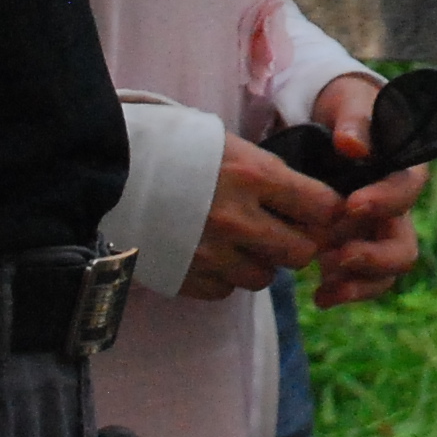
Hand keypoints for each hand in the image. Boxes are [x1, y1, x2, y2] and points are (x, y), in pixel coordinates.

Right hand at [181, 134, 354, 301]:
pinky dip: (225, 277)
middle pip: (300, 253)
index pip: (322, 206)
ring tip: (242, 241)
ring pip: (263, 278)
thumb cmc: (176, 147)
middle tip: (284, 231)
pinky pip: (225, 291)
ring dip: (260, 262)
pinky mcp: (185, 276)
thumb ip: (270, 175)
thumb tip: (310, 203)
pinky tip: (212, 253)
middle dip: (298, 243)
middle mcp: (237, 218)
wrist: (110, 168)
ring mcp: (210, 253)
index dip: (327, 211)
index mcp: (253, 175)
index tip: (320, 211)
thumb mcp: (230, 146)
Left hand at [285, 74, 423, 308]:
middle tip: (335, 257)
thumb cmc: (346, 111)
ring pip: (384, 273)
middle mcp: (396, 209)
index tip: (352, 205)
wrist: (330, 126)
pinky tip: (318, 296)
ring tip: (323, 282)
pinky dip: (342, 291)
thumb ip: (354, 121)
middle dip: (372, 257)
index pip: (406, 191)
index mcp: (404, 170)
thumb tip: (352, 144)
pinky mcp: (355, 248)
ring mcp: (376, 233)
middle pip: (402, 247)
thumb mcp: (349, 104)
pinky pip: (359, 281)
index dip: (384, 201)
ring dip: (357, 282)